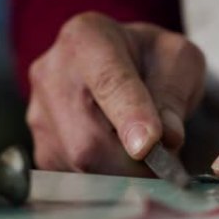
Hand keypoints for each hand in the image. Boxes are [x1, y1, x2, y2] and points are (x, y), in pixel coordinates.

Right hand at [27, 12, 204, 174]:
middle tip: (168, 168)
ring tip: (145, 155)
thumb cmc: (152, 60)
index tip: (148, 146)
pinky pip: (76, 180)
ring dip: (124, 174)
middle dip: (133, 165)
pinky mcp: (42, 150)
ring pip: (82, 167)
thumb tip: (167, 138)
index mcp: (88, 38)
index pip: (109, 83)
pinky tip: (123, 161)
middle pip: (88, 140)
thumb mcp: (178, 60)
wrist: (122, 63)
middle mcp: (52, 75)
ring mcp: (40, 115)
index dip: (129, 118)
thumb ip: (173, 93)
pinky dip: (109, 180)